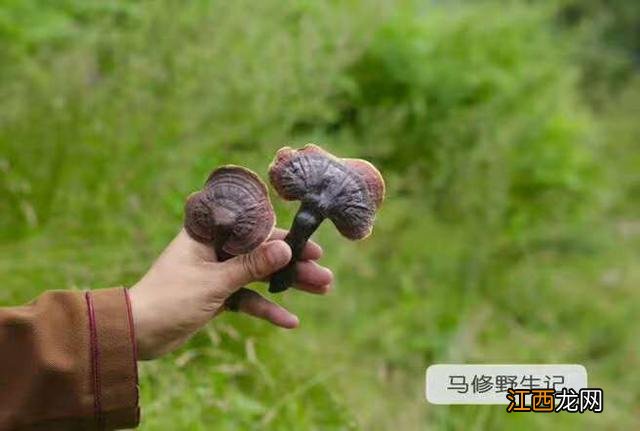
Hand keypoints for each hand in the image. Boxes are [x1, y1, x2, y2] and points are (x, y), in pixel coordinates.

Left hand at [129, 228, 332, 359]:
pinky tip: (290, 321)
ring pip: (259, 275)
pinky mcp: (217, 295)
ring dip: (287, 285)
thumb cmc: (169, 299)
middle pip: (262, 252)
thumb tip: (287, 248)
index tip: (311, 246)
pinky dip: (266, 308)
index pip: (253, 227)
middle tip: (325, 276)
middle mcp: (214, 248)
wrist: (135, 334)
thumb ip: (252, 265)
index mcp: (208, 233)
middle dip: (293, 264)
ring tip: (321, 291)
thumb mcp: (215, 282)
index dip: (285, 236)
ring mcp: (216, 272)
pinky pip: (247, 298)